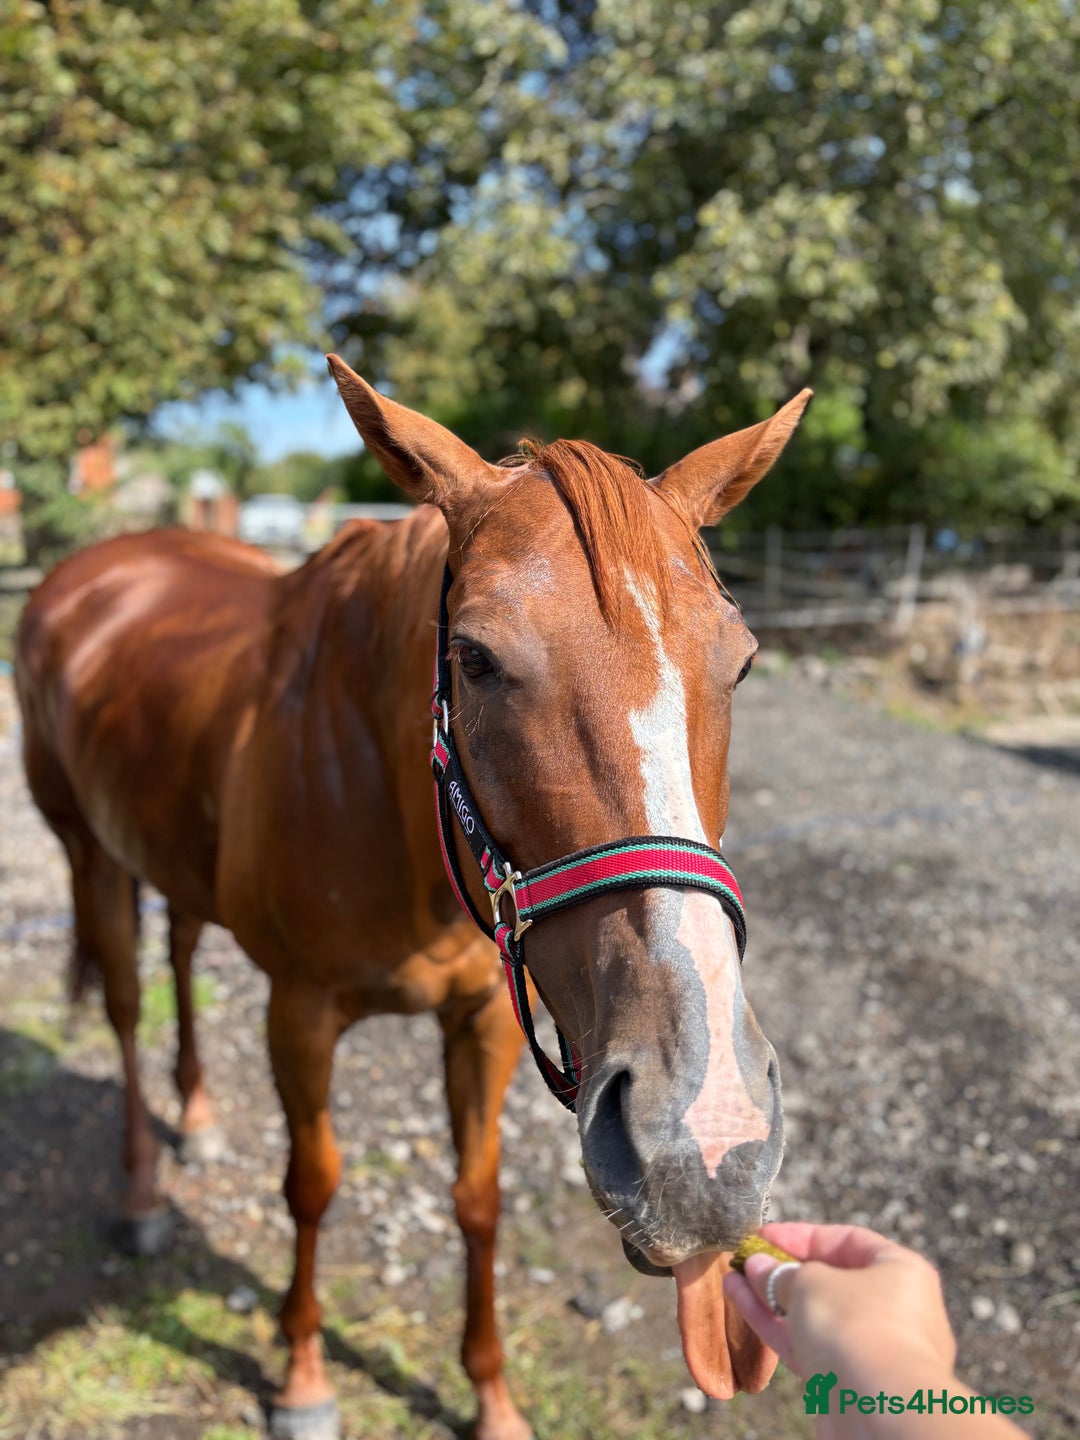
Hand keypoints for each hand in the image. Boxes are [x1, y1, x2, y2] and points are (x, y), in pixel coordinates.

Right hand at [722, 1222, 956, 1382]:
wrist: (877, 1412)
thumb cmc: (855, 1328)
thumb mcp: (811, 1283)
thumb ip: (781, 1273)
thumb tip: (758, 1266)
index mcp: (900, 1272)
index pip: (847, 1241)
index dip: (802, 1235)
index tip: (764, 1236)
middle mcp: (892, 1309)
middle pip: (828, 1280)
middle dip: (783, 1270)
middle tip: (746, 1259)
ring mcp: (869, 1348)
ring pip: (813, 1315)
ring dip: (771, 1297)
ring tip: (732, 1279)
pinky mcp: (846, 1381)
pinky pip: (807, 1344)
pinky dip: (775, 1324)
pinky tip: (741, 1301)